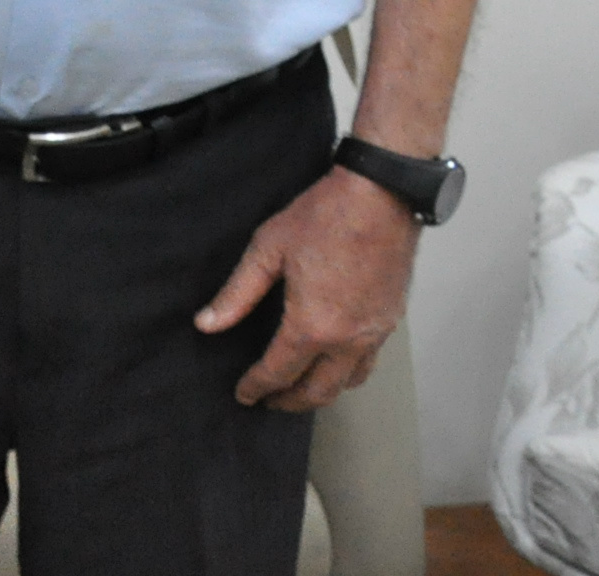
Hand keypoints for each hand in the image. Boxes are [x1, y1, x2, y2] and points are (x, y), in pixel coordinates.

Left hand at [196, 166, 420, 410]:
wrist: (381, 196)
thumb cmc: (323, 217)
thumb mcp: (268, 249)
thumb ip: (237, 293)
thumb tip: (206, 324)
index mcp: (313, 326)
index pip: (279, 372)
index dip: (257, 387)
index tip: (243, 395)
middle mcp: (349, 340)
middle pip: (318, 391)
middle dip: (290, 402)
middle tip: (268, 401)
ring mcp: (376, 333)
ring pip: (348, 383)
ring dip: (321, 393)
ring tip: (298, 388)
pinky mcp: (392, 320)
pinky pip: (367, 363)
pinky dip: (346, 374)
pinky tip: (331, 361)